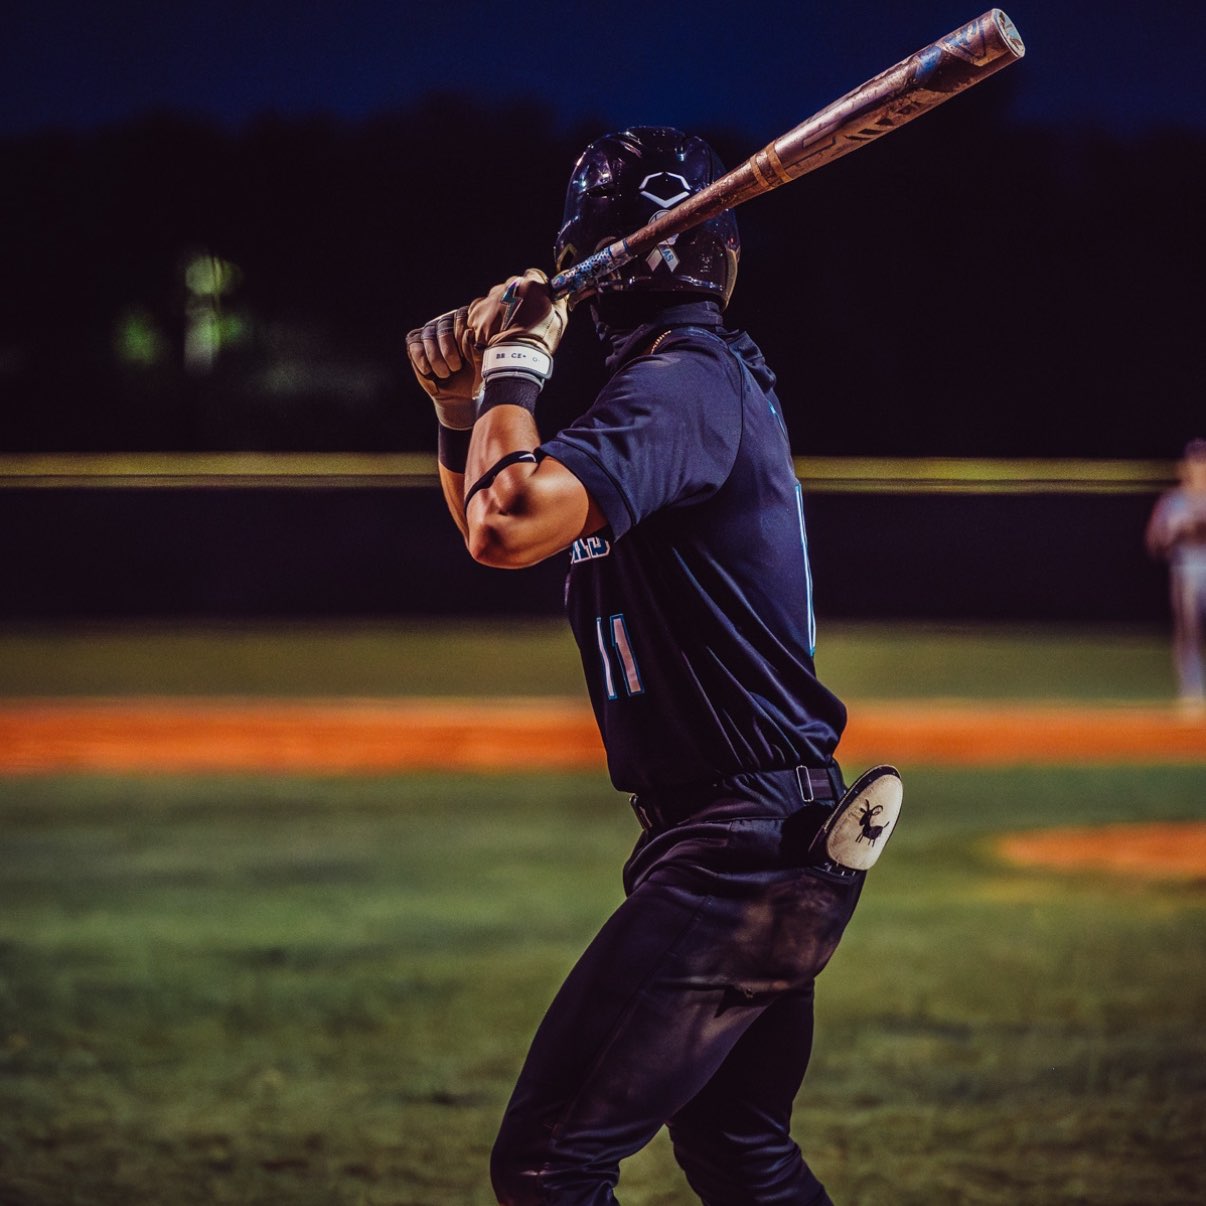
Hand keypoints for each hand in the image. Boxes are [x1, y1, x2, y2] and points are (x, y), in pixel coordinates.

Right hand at [405, 305, 479, 429]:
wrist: (461, 395)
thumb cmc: (476, 377)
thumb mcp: (482, 365)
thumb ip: (477, 349)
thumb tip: (469, 332)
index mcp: (468, 322)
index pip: (462, 317)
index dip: (462, 338)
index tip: (466, 357)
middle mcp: (448, 321)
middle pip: (444, 326)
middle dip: (449, 351)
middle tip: (456, 368)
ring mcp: (431, 331)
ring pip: (428, 336)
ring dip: (436, 359)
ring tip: (445, 374)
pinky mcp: (416, 343)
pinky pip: (414, 346)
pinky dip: (422, 360)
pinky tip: (429, 372)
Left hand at [469, 269, 567, 387]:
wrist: (516, 357)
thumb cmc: (540, 339)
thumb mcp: (559, 318)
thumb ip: (558, 300)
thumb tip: (559, 292)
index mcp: (531, 284)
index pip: (534, 275)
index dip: (536, 287)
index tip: (536, 297)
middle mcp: (509, 287)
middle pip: (513, 286)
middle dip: (517, 297)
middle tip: (521, 316)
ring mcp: (491, 298)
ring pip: (496, 297)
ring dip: (501, 307)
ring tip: (506, 326)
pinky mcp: (478, 311)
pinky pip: (481, 308)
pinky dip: (486, 317)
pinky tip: (493, 329)